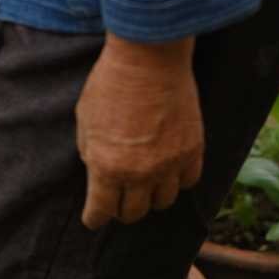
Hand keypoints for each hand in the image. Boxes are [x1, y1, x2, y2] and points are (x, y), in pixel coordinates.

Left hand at [76, 34, 203, 228]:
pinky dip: (177, 183)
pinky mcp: (193, 149)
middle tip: (117, 203)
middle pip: (133, 213)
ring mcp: (169, 163)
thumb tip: (97, 170)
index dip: (95, 218)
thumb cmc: (109, 85)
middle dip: (121, 211)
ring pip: (163, 203)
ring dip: (150, 199)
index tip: (94, 219)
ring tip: (144, 188)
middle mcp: (139, 172)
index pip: (101, 211)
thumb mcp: (85, 121)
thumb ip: (91, 152)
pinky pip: (188, 182)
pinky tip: (168, 174)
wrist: (148, 59)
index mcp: (106, 167)